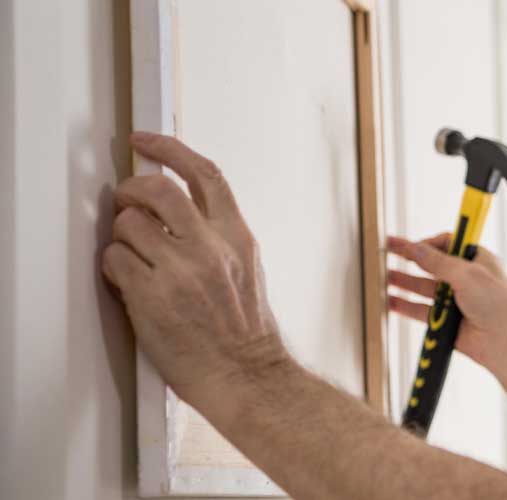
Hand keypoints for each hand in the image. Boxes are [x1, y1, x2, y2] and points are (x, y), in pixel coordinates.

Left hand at [102, 132, 289, 405]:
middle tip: (125, 200)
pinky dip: (114, 267)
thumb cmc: (246, 333)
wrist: (245, 375)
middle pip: (158, 189)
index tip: (146, 141)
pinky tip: (128, 282)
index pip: (204, 174)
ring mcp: (180, 271)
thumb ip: (217, 236)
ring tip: (132, 257)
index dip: (169, 149)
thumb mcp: (247, 269)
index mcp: (237, 237)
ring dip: (122, 237)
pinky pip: (114, 261)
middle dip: (131, 189)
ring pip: (128, 224)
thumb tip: (178, 212)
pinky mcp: (152, 296)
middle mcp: (210, 248)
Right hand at [387, 235, 506, 370]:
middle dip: (410, 259)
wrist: (506, 342)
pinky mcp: (448, 321)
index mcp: (477, 261)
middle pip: (432, 265)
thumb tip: (417, 248)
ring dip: (405, 282)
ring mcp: (456, 300)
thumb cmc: (499, 305)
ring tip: (385, 276)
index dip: (428, 243)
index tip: (410, 244)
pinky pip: (422, 310)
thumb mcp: (467, 274)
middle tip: (388, 251)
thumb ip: (437, 262)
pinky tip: (393, 301)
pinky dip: (407, 306)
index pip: (447, 244)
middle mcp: (466, 279)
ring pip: (424, 288)